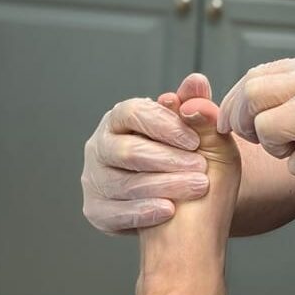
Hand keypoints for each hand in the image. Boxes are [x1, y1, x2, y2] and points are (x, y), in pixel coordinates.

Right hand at [81, 74, 214, 233]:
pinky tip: (170, 210)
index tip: (195, 140)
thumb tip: (196, 81)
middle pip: (127, 151)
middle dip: (167, 159)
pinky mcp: (95, 209)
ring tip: (197, 186)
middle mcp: (100, 146)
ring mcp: (94, 179)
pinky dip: (144, 212)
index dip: (164, 125)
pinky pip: (114, 213)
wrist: (181, 195)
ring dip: (163, 186)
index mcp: (118, 118)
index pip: (133, 113)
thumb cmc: (186, 153)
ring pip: (124, 183)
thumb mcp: (194, 127)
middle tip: (201, 166)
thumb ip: (193, 103)